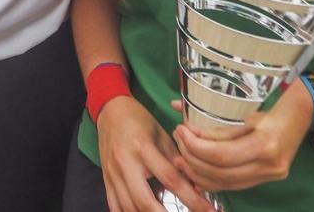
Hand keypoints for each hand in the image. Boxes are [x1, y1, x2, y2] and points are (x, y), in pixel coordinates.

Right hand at [97, 98, 212, 211]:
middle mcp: (125, 163)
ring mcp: (112, 174)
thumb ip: (176, 161)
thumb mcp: (162, 134)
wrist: (110, 111)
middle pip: (145, 201)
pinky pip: (114, 206)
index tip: (208, 210)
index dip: (191, 198)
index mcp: (143, 148)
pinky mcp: (106, 179)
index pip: (170, 179)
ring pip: (129, 208)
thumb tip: (196, 186)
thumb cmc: (139, 120)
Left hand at [170, 83, 312, 192]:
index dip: (195, 146)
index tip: (180, 130)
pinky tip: (197, 170)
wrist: (303, 110)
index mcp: (265, 143)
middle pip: (220, 172)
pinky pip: (235, 184)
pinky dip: (213, 179)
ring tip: (182, 157)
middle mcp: (270, 164)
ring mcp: (270, 174)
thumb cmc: (274, 100)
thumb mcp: (244, 106)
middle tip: (178, 142)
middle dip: (193, 158)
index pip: (221, 155)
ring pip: (226, 183)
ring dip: (199, 172)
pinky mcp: (268, 178)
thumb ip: (213, 116)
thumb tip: (179, 111)